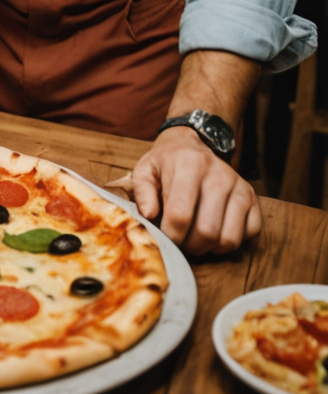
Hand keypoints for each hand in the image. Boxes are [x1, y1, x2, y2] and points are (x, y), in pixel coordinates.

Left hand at [131, 127, 259, 254]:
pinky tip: (215, 234)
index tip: (166, 237)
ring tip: (196, 241)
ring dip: (211, 249)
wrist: (191, 145)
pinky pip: (250, 233)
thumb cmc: (165, 163)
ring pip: (230, 238)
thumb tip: (149, 216)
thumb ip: (142, 192)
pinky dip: (232, 243)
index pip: (180, 215)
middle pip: (207, 231)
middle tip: (181, 243)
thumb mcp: (145, 170)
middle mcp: (218, 175)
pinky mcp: (252, 197)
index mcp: (188, 165)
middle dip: (191, 246)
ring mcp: (239, 186)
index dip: (171, 235)